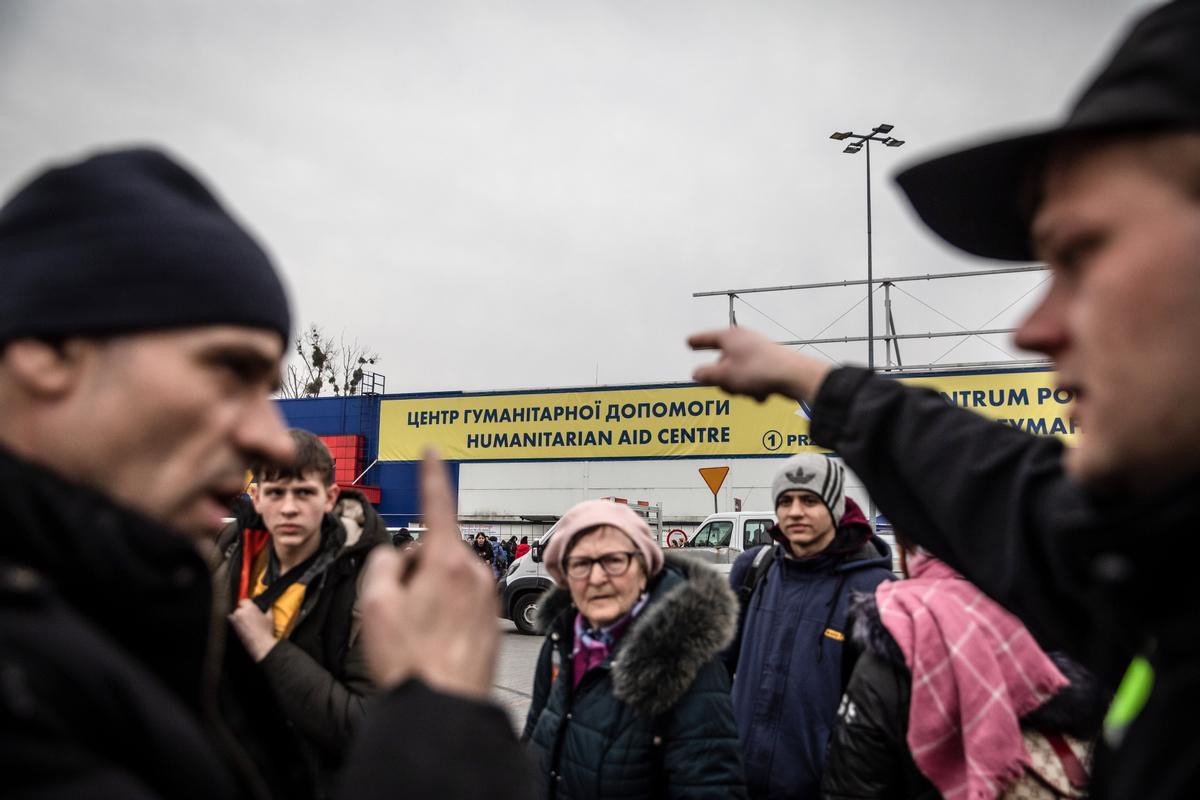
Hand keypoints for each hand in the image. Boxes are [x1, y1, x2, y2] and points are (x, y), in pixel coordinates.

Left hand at [228, 599, 276, 661]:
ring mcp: (235, 621)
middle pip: (238, 608)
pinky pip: (232, 623)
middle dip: (242, 611)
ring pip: (233, 615)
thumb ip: (268, 608)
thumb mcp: (270, 617)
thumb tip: (268, 605)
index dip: (246, 603)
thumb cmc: (265, 632)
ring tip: (245, 622)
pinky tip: (243, 627)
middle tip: (249, 616)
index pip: (243, 600)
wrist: (260, 644)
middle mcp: (241, 613)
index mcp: (250, 608)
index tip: (249, 606)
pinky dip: (236, 624)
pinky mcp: (232, 628)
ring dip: (238, 617)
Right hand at [358, 452, 498, 700]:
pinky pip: (460, 602)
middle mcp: (475, 572)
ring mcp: (487, 597)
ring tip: (416, 634)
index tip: (432, 451)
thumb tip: (398, 560)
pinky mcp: (491, 619)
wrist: (445, 709)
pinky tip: (432, 643)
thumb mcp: (374, 604)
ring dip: (428, 593)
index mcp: (447, 561)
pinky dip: (443, 614)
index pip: (437, 504)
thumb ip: (383, 564)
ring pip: (447, 577)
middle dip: (414, 569)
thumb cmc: (411, 661)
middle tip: (398, 610)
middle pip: (435, 551)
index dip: (430, 474)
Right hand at [688, 326, 831, 403]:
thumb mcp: (725, 376)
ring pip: (738, 371)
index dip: (696, 342)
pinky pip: (753, 376)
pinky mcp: (770, 361)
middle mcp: (744, 339)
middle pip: (723, 360)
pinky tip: (761, 395)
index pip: (707, 338)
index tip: (688, 342)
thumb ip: (706, 375)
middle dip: (723, 378)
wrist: (794, 376)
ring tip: (749, 393)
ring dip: (740, 386)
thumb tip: (696, 374)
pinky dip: (754, 387)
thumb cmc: (758, 372)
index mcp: (730, 336)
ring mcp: (758, 349)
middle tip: (728, 389)